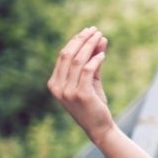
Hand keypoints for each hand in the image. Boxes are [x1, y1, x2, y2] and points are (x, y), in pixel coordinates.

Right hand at [48, 27, 113, 144]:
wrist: (99, 127)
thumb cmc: (94, 103)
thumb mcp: (91, 80)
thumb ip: (94, 60)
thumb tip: (100, 38)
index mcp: (54, 83)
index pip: (63, 56)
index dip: (76, 41)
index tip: (88, 31)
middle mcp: (57, 87)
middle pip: (68, 55)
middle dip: (82, 40)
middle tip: (95, 29)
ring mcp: (67, 92)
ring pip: (77, 61)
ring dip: (90, 46)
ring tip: (100, 36)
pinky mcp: (81, 95)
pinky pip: (87, 71)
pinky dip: (95, 60)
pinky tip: (102, 54)